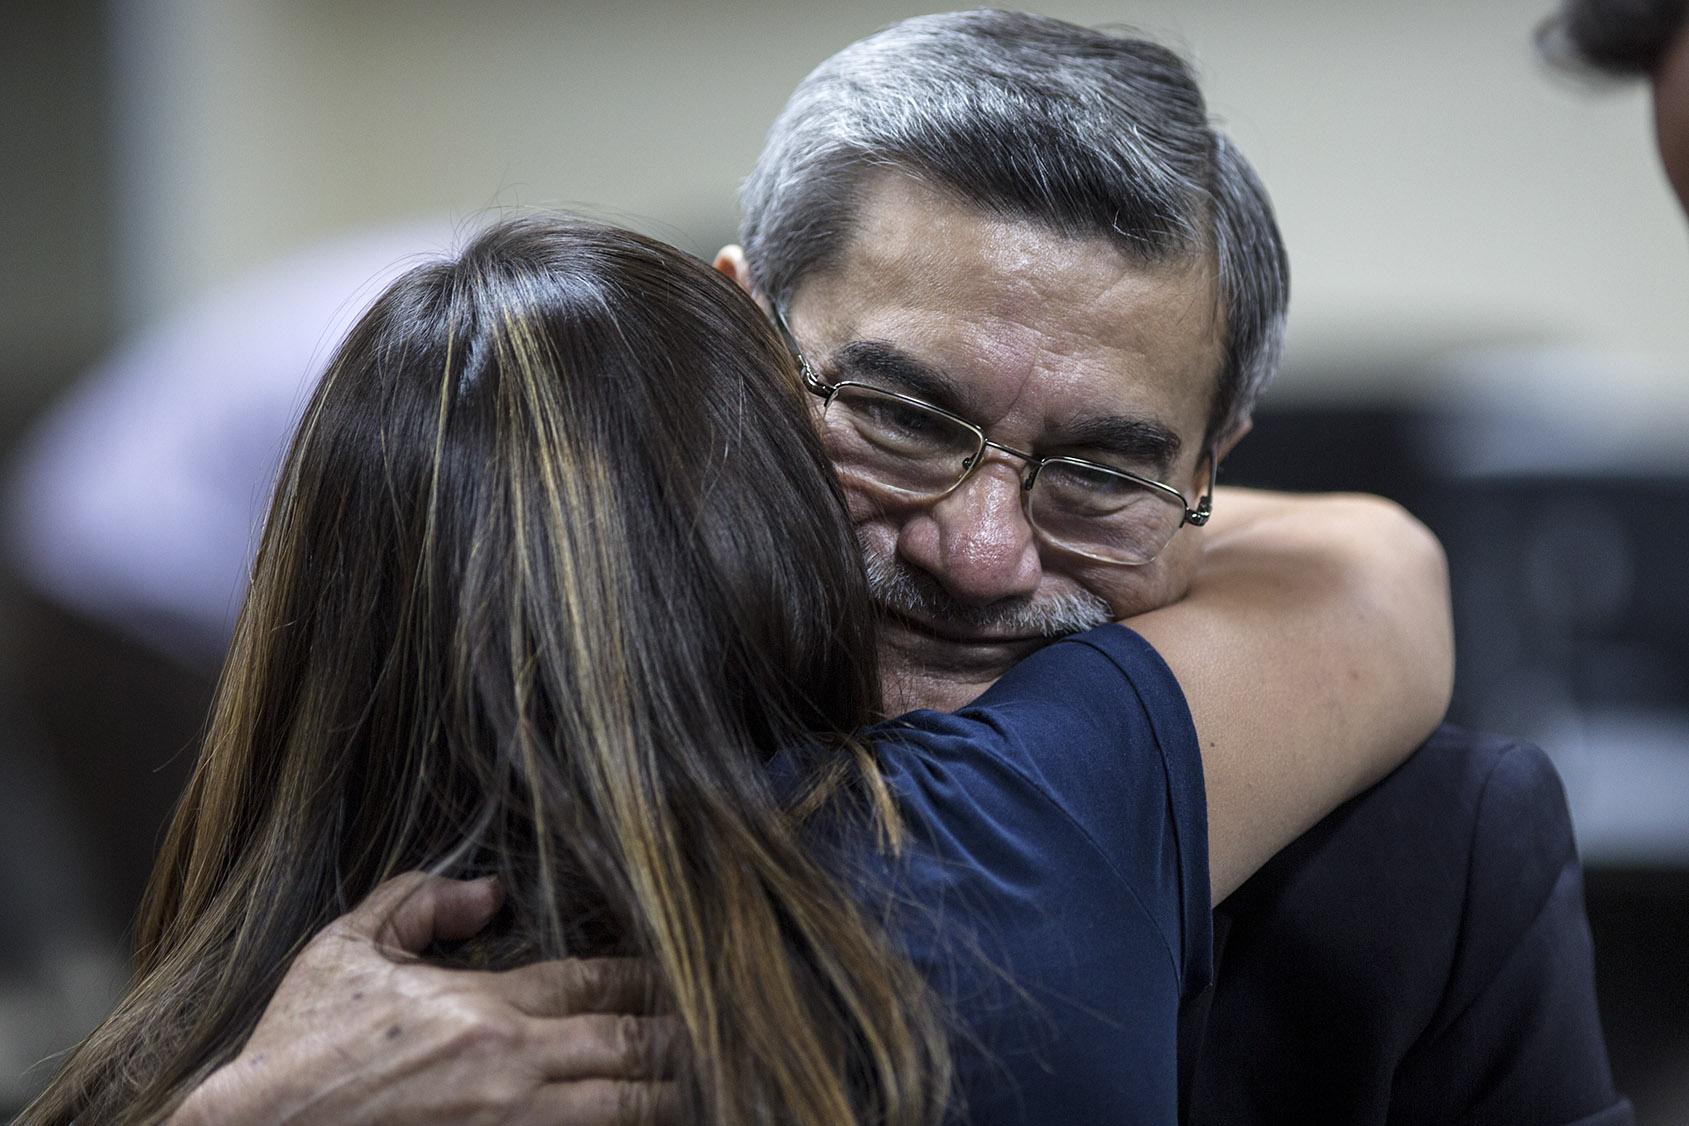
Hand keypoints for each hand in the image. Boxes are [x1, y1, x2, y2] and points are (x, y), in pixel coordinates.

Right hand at [172, 872, 681, 1124]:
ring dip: (667, 1092)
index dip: (647, 977)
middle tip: (718, 1025)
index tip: (676, 972)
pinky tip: (646, 1118)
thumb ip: (418, 904)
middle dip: (677, 1034)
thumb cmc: (296, 1052)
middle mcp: (512, 1070)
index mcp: (484, 1007)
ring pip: (624, 1108)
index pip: (596, 981)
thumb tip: (487, 888)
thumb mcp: (345, 952)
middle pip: (630, 1045)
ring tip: (703, 1079)